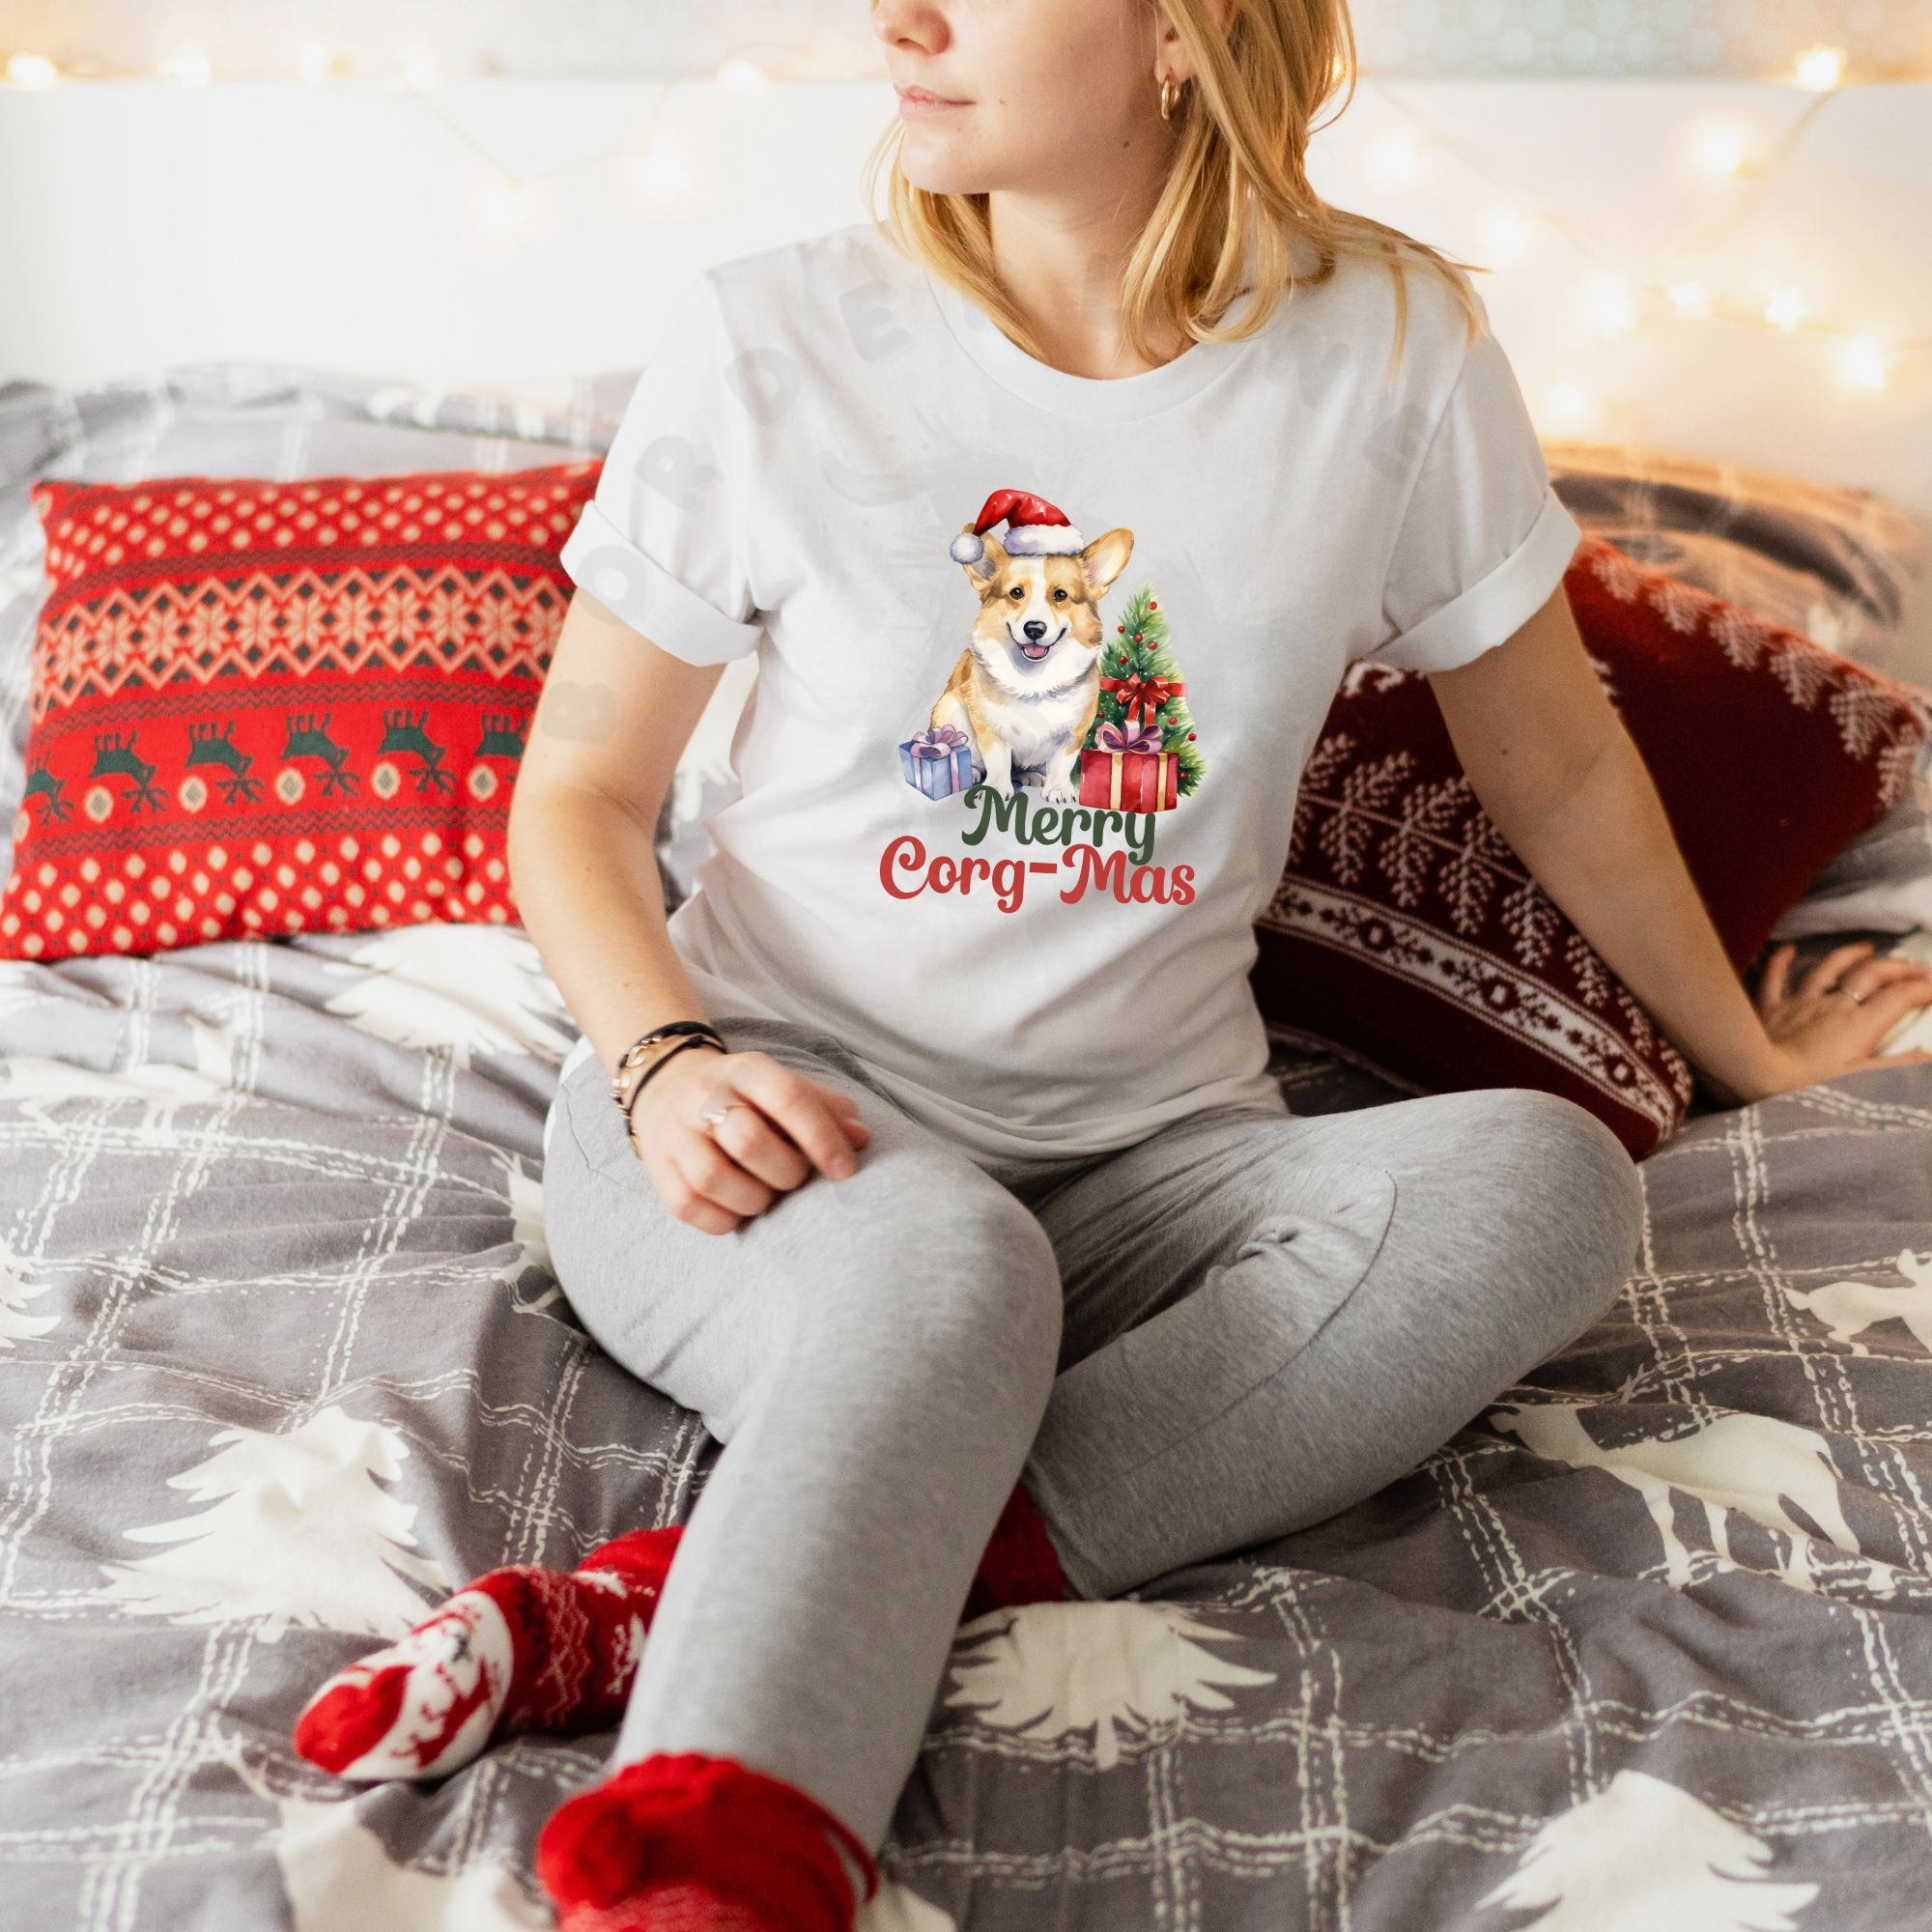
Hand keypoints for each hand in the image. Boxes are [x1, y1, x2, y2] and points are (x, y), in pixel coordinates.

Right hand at [624, 1043, 871, 1235]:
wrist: (669, 1089)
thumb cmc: (747, 1097)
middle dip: (786, 1172)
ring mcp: (675, 1134)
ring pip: (713, 1179)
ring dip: (754, 1199)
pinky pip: (689, 1207)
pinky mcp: (658, 1170)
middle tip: (795, 1177)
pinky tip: (739, 1209)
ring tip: (767, 1194)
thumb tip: (861, 1139)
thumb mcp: (785, 1087)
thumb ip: (826, 1110)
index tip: (846, 1171)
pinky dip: (724, 1219)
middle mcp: (703, 1096)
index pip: (788, 1099)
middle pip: (748, 1141)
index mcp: (746, 1070)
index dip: (822, 1139)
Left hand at [1741, 939, 1931, 1099]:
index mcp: (1859, 1024)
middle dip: (1897, 967)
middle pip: (1870, 974)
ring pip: (1826, 968)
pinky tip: (1787, 949)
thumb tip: (1929, 1058)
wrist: (1757, 1080)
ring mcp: (1799, 1003)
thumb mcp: (1862, 1083)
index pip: (1901, 997)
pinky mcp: (1769, 1008)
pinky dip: (1780, 961)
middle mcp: (1833, 1005)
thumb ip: (1898, 1067)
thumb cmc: (1810, 1087)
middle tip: (1915, 969)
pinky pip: (1774, 978)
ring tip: (1865, 947)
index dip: (1924, 989)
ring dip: (1848, 955)